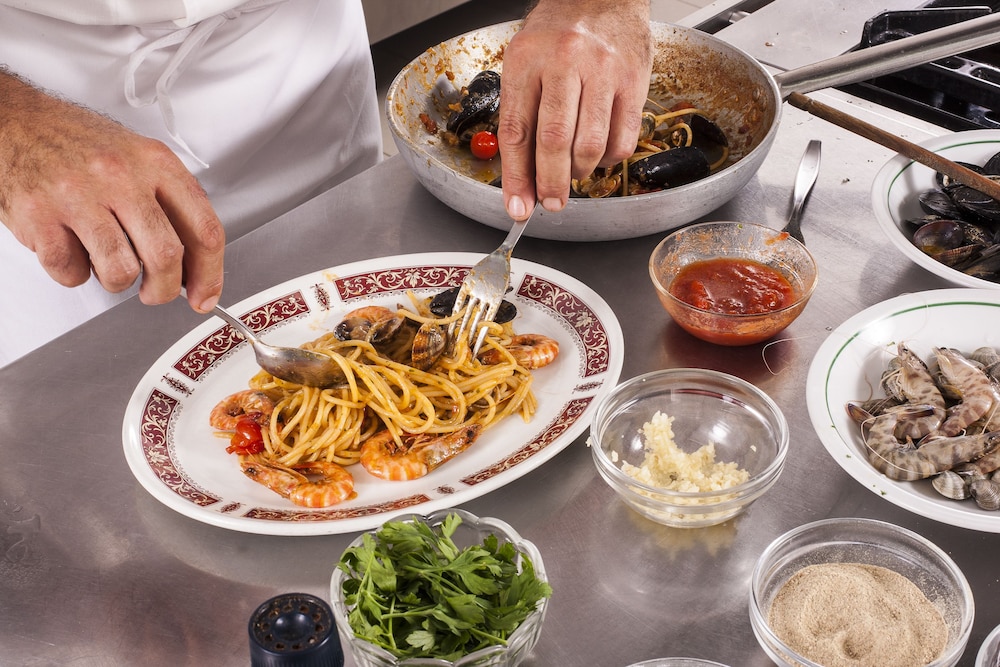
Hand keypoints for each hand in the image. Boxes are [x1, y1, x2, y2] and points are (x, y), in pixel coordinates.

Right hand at [0, 70, 224, 312]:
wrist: (15, 122)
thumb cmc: (78, 144)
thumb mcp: (138, 158)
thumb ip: (170, 205)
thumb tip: (194, 265)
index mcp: (155, 162)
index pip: (204, 228)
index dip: (210, 273)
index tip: (205, 296)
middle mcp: (120, 176)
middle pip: (166, 256)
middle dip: (164, 289)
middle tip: (155, 291)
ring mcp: (78, 195)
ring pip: (121, 272)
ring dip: (117, 281)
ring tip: (106, 261)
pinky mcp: (40, 215)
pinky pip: (72, 272)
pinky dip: (74, 272)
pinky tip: (71, 247)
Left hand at [496, 0, 652, 220]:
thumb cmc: (559, 32)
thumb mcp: (525, 61)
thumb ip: (520, 114)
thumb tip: (522, 176)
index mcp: (526, 59)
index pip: (517, 130)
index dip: (516, 177)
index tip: (518, 207)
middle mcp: (563, 63)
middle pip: (554, 141)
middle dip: (550, 184)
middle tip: (550, 203)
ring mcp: (602, 72)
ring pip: (590, 145)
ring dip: (579, 173)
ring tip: (573, 174)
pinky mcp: (633, 81)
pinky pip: (622, 139)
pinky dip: (608, 159)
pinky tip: (598, 154)